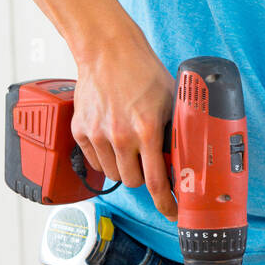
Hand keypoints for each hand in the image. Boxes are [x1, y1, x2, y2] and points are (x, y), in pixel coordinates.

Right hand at [70, 26, 176, 218]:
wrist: (108, 51)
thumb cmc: (142, 71)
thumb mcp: (170, 101)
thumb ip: (175, 131)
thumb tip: (184, 157)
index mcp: (146, 130)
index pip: (157, 182)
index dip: (166, 204)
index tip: (172, 213)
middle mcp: (120, 136)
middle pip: (134, 183)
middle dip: (145, 177)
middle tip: (150, 162)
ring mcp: (97, 135)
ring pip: (114, 175)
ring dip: (125, 168)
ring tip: (131, 147)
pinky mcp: (81, 131)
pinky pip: (95, 162)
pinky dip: (106, 159)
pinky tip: (114, 141)